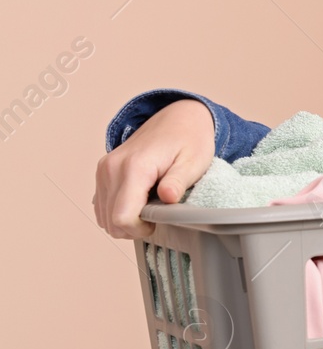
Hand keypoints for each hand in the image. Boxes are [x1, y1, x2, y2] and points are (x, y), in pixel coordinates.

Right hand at [94, 99, 215, 238]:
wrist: (177, 119)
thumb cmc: (188, 140)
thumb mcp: (194, 161)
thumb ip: (178, 181)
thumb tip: (168, 197)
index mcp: (134, 167)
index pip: (122, 217)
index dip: (140, 229)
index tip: (159, 221)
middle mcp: (111, 168)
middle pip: (110, 221)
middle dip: (134, 228)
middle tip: (158, 215)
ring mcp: (103, 170)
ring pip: (103, 217)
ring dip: (126, 221)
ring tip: (150, 206)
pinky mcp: (102, 173)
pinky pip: (102, 206)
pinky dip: (119, 211)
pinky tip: (139, 202)